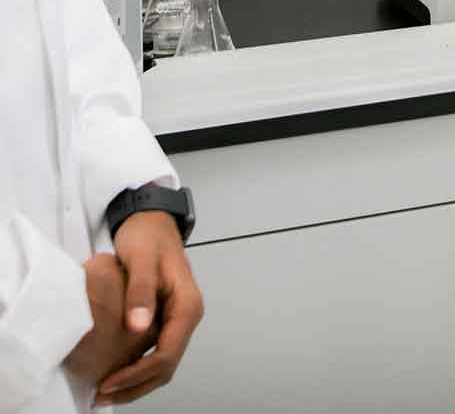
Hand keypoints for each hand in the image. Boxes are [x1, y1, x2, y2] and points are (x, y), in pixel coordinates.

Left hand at [94, 211, 204, 404]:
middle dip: (136, 386)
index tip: (109, 382)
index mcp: (188, 304)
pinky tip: (114, 371)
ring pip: (162, 364)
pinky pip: (154, 353)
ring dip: (136, 382)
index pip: (168, 353)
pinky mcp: (164, 319)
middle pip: (167, 365)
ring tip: (105, 391)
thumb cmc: (148, 237)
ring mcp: (177, 318)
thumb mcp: (141, 259)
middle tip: (102, 395)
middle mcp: (187, 315)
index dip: (138, 374)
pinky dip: (136, 369)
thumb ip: (140, 291)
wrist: (150, 222)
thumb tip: (139, 327)